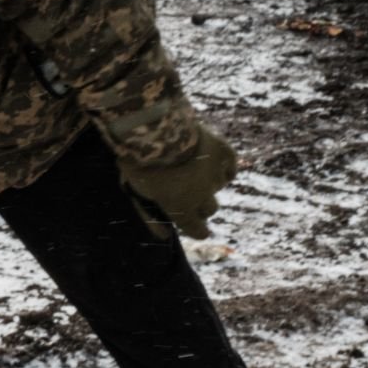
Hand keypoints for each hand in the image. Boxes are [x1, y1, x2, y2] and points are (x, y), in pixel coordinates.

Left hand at [117, 125, 238, 240]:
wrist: (156, 131)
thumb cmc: (141, 165)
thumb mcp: (137, 194)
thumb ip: (151, 217)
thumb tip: (164, 236)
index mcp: (182, 209)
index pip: (199, 231)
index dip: (199, 231)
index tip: (199, 230)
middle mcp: (203, 196)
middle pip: (210, 209)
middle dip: (200, 203)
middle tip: (188, 191)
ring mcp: (215, 174)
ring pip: (219, 186)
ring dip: (208, 182)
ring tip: (194, 168)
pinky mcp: (224, 153)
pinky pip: (230, 166)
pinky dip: (224, 167)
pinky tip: (215, 163)